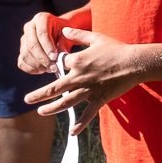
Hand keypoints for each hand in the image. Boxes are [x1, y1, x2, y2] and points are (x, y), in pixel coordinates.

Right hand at [16, 12, 61, 76]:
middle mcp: (29, 26)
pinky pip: (21, 61)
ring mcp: (24, 38)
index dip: (48, 47)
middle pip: (32, 45)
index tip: (55, 57)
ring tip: (50, 69)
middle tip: (54, 68)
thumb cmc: (66, 33)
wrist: (60, 33)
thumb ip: (65, 43)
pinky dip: (30, 68)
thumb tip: (59, 57)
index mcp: (41, 18)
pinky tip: (42, 71)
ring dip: (37, 65)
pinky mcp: (22, 49)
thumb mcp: (69, 35)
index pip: (42, 34)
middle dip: (43, 59)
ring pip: (25, 54)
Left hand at [20, 25, 144, 130]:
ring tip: (41, 112)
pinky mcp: (99, 99)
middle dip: (39, 94)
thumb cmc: (116, 49)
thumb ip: (78, 35)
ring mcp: (89, 89)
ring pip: (66, 102)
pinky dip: (80, 124)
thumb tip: (64, 29)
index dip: (58, 65)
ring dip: (52, 108)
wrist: (134, 63)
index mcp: (77, 61)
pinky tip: (72, 133)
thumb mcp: (96, 38)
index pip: (60, 65)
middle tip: (26, 99)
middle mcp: (79, 76)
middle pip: (55, 87)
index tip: (61, 65)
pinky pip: (88, 114)